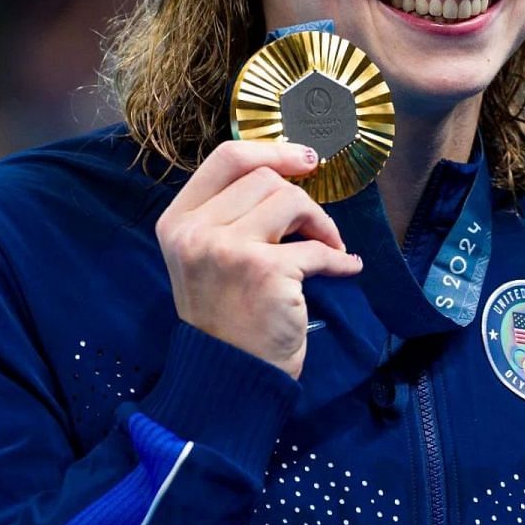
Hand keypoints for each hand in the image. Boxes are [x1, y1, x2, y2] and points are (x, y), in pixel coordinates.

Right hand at [155, 140, 360, 378]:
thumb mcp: (208, 257)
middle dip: (302, 201)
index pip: (226, 158)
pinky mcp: (264, 270)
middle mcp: (195, 232)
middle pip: (266, 178)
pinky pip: (319, 247)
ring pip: (292, 200)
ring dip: (322, 225)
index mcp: (177, 221)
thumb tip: (287, 167)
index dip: (272, 150)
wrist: (230, 374)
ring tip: (328, 249)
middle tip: (316, 232)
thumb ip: (231, 214)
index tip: (306, 159)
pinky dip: (342, 259)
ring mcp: (227, 249)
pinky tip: (347, 268)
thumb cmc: (227, 314)